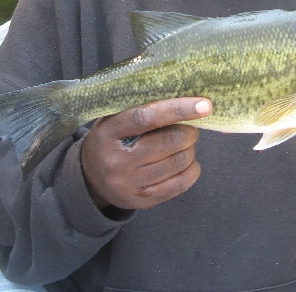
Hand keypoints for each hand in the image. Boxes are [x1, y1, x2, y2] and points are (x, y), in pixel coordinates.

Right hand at [81, 97, 211, 209]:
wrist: (92, 178)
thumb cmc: (112, 139)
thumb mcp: (114, 118)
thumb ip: (141, 107)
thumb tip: (183, 96)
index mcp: (109, 132)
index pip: (147, 117)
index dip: (178, 109)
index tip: (204, 105)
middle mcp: (118, 160)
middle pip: (170, 141)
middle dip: (189, 131)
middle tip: (190, 127)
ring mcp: (130, 183)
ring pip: (179, 162)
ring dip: (190, 149)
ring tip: (183, 144)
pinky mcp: (142, 200)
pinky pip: (180, 184)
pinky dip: (192, 169)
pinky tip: (187, 162)